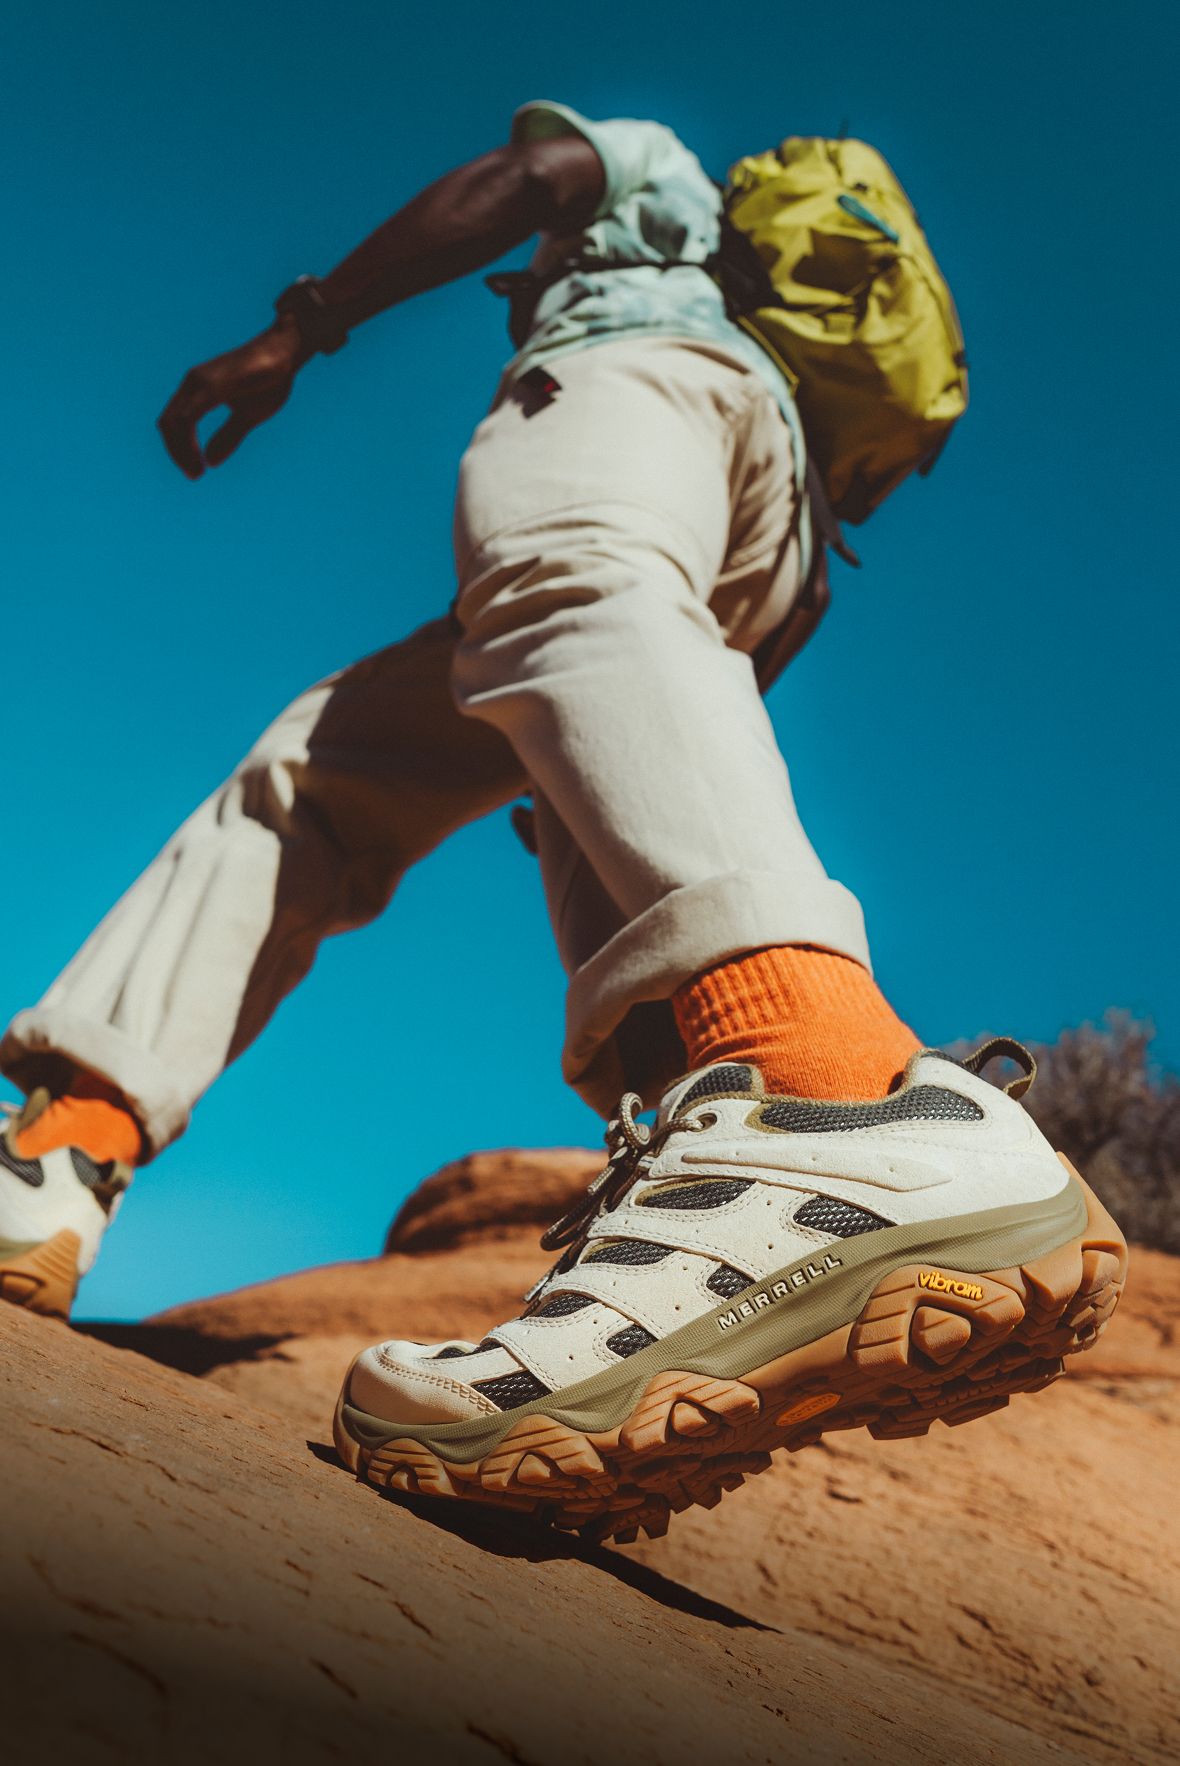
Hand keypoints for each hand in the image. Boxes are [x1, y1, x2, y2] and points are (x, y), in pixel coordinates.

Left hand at [157, 316, 304, 479]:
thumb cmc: (268, 380)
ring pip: (173, 422)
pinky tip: (200, 457)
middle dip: (176, 453)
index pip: (174, 423)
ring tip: (195, 471)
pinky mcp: (211, 386)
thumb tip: (210, 461)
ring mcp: (199, 382)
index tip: (195, 471)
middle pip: (167, 424)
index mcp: (197, 390)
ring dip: (180, 451)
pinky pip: (187, 418)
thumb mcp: (247, 417)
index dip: (179, 449)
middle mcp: (192, 384)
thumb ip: (227, 437)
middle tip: (193, 475)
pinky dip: (188, 441)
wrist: (283, 351)